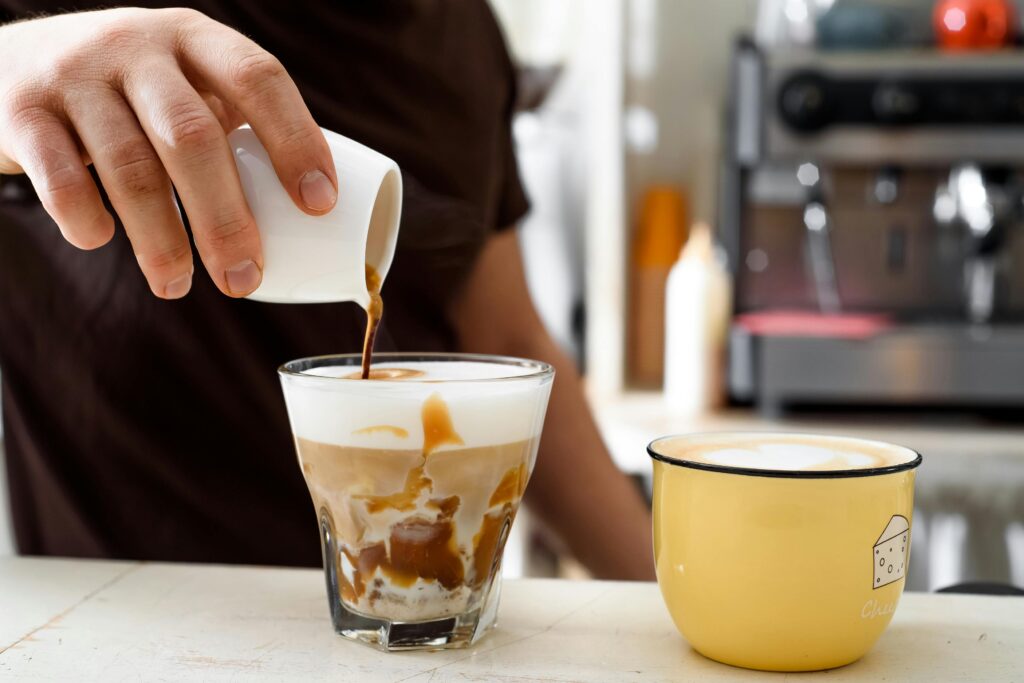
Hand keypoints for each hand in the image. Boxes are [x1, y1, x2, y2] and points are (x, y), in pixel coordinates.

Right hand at [0, 8, 337, 297]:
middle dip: (225, 218)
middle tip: (243, 279)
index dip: (296, 140)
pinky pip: (58, 174)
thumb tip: (313, 227)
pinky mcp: (23, 110)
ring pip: (129, 167)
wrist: (16, 60)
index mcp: (198, 40)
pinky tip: (101, 242)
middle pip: (193, 136)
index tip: (321, 205)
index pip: (260, 78)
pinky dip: (84, 217)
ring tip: (178, 287)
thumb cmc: (137, 94)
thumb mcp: (188, 86)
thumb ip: (237, 131)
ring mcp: (77, 75)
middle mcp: (139, 47)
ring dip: (160, 239)